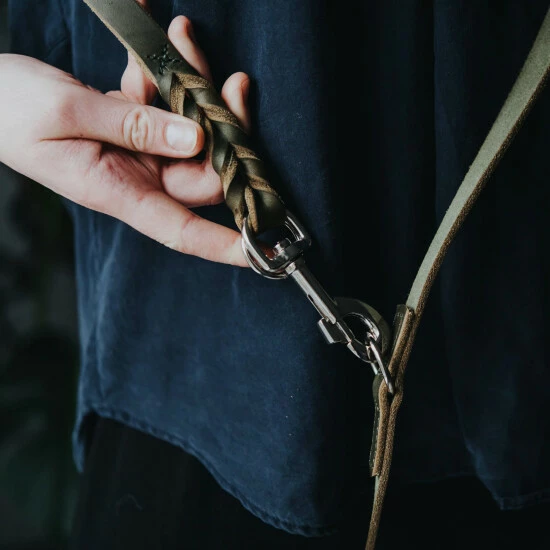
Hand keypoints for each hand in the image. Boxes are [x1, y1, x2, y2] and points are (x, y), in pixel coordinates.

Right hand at [0, 14, 250, 265]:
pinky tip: (152, 23)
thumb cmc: (8, 110)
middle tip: (235, 82)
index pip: (183, 231)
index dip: (225, 244)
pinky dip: (161, 67)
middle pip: (205, 167)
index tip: (264, 251)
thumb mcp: (68, 113)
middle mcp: (137, 176)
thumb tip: (198, 136)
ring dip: (195, 83)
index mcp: (119, 192)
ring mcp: (138, 149)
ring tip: (182, 33)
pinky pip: (164, 99)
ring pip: (192, 128)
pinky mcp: (134, 122)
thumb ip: (135, 126)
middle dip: (227, 126)